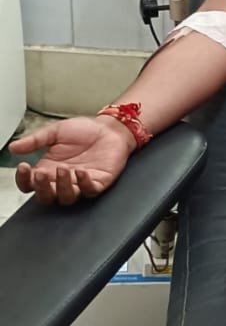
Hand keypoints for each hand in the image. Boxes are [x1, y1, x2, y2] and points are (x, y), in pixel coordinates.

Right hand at [8, 116, 135, 205]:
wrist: (111, 128)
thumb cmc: (85, 131)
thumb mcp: (55, 132)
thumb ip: (35, 140)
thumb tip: (14, 147)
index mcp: (48, 170)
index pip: (30, 184)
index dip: (23, 179)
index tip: (23, 167)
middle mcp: (62, 180)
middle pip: (46, 196)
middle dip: (41, 187)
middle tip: (40, 173)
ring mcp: (80, 184)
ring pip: (66, 197)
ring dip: (62, 186)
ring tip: (62, 169)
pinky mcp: (98, 183)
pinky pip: (89, 190)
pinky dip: (84, 184)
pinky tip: (81, 172)